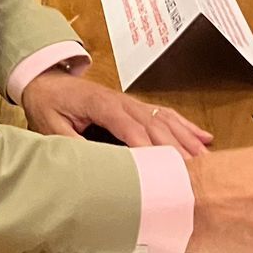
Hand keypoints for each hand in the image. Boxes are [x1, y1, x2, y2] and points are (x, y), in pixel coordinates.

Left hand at [20, 70, 211, 156]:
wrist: (46, 80)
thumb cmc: (49, 104)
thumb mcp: (50, 126)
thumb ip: (69, 142)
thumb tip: (89, 163)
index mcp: (101, 105)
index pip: (129, 128)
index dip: (147, 147)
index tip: (163, 169)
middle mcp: (122, 101)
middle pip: (155, 125)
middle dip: (175, 148)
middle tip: (194, 172)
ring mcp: (131, 102)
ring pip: (165, 120)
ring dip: (187, 139)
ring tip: (206, 159)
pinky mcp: (135, 105)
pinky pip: (164, 114)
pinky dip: (185, 126)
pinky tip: (203, 138)